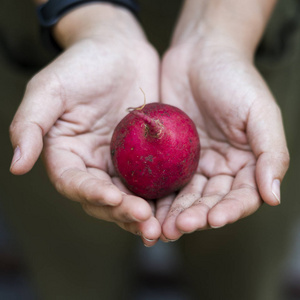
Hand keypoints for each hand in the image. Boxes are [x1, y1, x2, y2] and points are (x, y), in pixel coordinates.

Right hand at [9, 4, 160, 245]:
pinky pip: (151, 180)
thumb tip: (17, 165)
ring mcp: (119, 162)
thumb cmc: (83, 64)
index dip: (91, 194)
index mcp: (67, 153)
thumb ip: (30, 124)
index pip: (74, 182)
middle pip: (103, 198)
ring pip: (128, 196)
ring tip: (160, 225)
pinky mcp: (143, 156)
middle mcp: (92, 163)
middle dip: (122, 211)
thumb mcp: (51, 88)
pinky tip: (174, 205)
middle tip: (145, 219)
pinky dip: (160, 196)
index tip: (113, 197)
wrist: (119, 49)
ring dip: (142, 214)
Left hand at [158, 2, 288, 240]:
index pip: (241, 196)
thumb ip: (270, 153)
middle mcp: (220, 168)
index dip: (229, 211)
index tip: (213, 220)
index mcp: (246, 163)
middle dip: (194, 217)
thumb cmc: (235, 78)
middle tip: (176, 228)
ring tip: (159, 228)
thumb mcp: (260, 112)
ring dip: (173, 213)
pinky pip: (163, 179)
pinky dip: (156, 195)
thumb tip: (274, 195)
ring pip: (184, 196)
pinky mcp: (170, 155)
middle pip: (209, 201)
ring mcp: (193, 163)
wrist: (200, 54)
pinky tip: (146, 207)